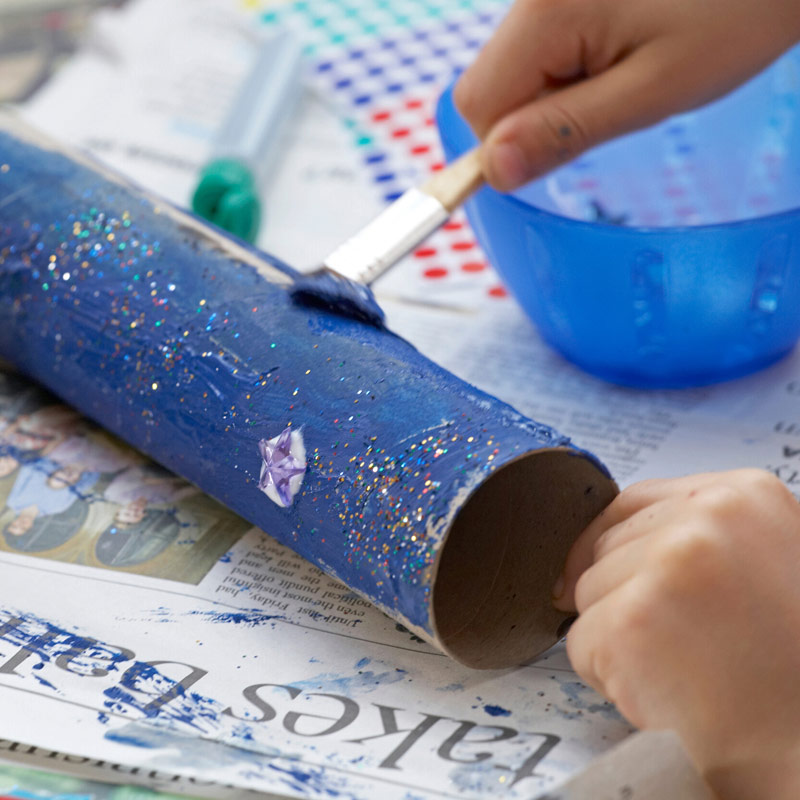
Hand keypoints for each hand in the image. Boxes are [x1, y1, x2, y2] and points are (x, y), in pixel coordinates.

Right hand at [455, 0, 799, 190]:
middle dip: (531, 118)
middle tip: (604, 108)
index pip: (476, 104)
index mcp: (546, 11)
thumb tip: (494, 172)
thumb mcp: (652, 91)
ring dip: (554, 95)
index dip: (506, 145)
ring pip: (513, 72)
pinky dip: (567, 71)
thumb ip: (565, 133)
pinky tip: (618, 56)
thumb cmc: (738, 11)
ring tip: (622, 74)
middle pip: (487, 87)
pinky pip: (539, 50)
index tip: (563, 148)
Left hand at [552, 470, 799, 799]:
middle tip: (679, 643)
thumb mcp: (763, 561)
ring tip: (681, 669)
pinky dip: (607, 677)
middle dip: (621, 597)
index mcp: (742, 495)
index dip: (615, 546)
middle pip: (605, 546)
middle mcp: (706, 519)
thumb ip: (697, 534)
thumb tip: (605, 540)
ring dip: (615, 639)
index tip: (615, 579)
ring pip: (587, 593)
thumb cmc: (787, 664)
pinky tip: (664, 693)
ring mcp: (667, 566)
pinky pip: (579, 643)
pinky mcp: (631, 621)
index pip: (634, 502)